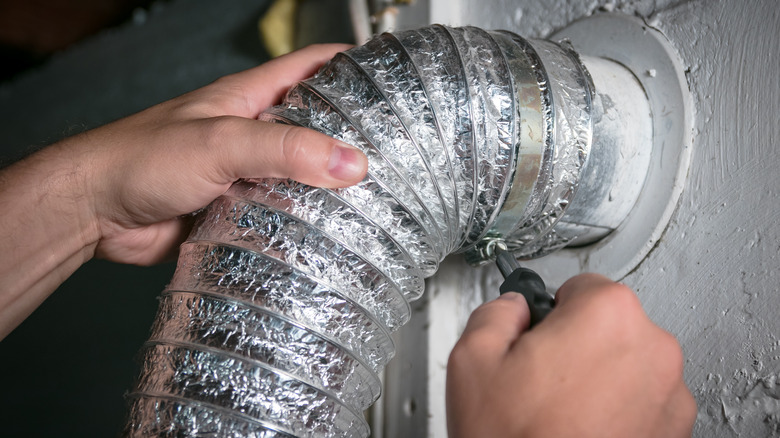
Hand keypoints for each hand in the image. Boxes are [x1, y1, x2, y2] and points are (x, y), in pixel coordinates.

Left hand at [0, 44, 366, 336]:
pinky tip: (322, 234)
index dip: (351, 66)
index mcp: (249, 98)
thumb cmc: (139, 158)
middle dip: (349, 137)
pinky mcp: (236, 209)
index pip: (311, 67)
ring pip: (299, 175)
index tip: (388, 78)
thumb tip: (348, 162)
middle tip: (390, 153)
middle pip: (313, 126)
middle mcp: (250, 132)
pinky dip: (300, 222)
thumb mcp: (221, 142)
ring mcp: (244, 172)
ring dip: (326, 187)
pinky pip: (279, 213)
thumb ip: (284, 149)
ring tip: (369, 199)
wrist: (95, 211)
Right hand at [446, 274, 695, 437]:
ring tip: (561, 410)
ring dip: (600, 376)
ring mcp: (670, 393)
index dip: (550, 311)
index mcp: (607, 313)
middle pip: (607, 323)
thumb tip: (512, 307)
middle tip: (541, 379)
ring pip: (626, 362)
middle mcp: (652, 347)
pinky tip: (583, 427)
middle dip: (576, 343)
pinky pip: (642, 399)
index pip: (580, 285)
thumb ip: (496, 310)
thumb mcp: (472, 358)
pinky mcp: (674, 429)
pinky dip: (618, 409)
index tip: (538, 335)